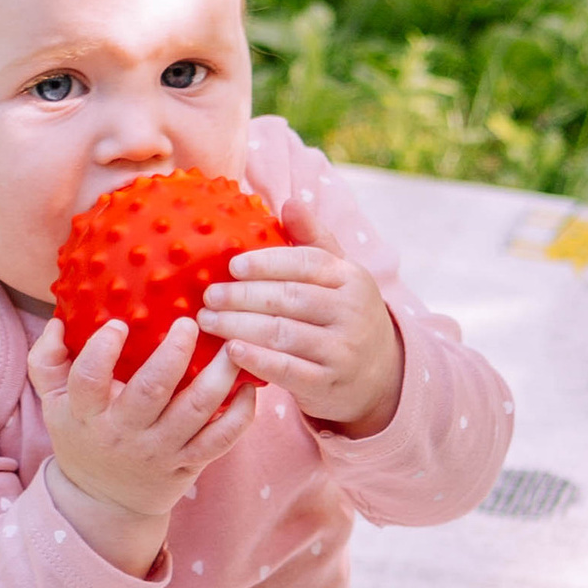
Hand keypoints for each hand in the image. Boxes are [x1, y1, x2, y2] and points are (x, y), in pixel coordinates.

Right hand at [28, 306, 255, 573]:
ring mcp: (161, 450)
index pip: (89, 379)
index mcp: (87, 413)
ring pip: (196, 410)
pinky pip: (221, 439)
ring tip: (231, 345)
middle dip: (174, 354)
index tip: (119, 324)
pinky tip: (249, 386)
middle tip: (190, 322)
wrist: (106, 502)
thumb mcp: (53, 403)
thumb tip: (58, 321)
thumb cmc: (82, 436)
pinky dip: (241, 415)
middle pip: (152, 390)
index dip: (102, 350)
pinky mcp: (189, 463)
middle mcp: (125, 432)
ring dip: (219, 376)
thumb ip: (47, 360)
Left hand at [197, 178, 404, 435]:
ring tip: (207, 321)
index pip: (307, 263)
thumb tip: (290, 202)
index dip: (268, 262)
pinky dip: (257, 360)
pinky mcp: (329, 384)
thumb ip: (313, 241)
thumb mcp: (338, 278)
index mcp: (352, 278)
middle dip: (243, 295)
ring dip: (239, 325)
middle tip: (208, 295)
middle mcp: (351, 312)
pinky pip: (288, 371)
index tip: (232, 265)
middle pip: (290, 298)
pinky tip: (230, 351)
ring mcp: (343, 350)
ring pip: (284, 333)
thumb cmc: (343, 318)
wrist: (380, 378)